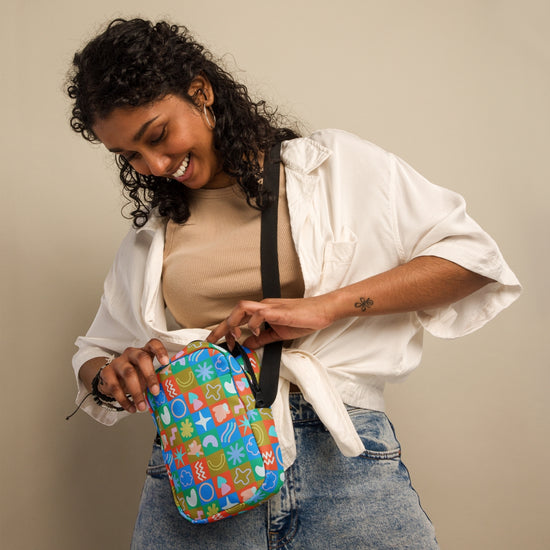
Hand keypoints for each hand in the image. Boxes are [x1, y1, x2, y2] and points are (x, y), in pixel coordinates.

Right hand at [96, 338, 168, 412]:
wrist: (112, 379)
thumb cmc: (135, 375)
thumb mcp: (146, 374)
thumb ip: (155, 379)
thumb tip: (167, 393)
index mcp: (144, 351)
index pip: (153, 344)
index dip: (160, 351)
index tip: (166, 362)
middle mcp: (131, 353)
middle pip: (141, 358)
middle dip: (150, 376)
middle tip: (155, 392)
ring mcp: (118, 362)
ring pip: (129, 373)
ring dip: (136, 392)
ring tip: (142, 407)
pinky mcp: (107, 372)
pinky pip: (115, 386)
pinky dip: (124, 400)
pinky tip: (131, 408)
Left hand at [207, 296, 334, 348]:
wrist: (322, 311)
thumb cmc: (304, 319)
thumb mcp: (278, 333)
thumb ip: (262, 338)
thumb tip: (247, 344)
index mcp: (262, 311)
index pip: (238, 318)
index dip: (224, 329)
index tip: (216, 342)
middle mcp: (263, 306)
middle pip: (235, 311)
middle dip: (220, 327)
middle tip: (211, 341)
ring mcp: (271, 308)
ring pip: (243, 308)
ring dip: (233, 322)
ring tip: (231, 336)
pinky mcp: (280, 311)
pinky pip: (261, 314)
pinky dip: (254, 324)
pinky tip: (255, 333)